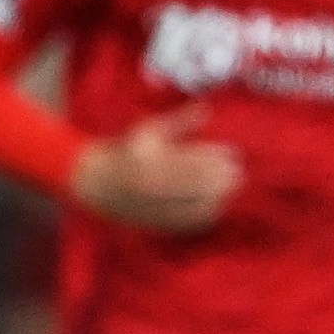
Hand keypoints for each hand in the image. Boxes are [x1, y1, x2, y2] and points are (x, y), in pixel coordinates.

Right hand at [71, 106, 240, 232]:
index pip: (196, 165)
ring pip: (200, 207)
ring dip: (219, 196)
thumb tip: (207, 110)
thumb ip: (179, 121)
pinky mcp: (160, 223)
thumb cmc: (126, 150)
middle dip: (224, 180)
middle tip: (237, 171)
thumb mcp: (149, 129)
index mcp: (152, 163)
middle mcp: (154, 189)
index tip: (233, 154)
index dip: (219, 162)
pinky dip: (208, 212)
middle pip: (202, 188)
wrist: (97, 184)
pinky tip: (215, 201)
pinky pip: (191, 222)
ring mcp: (157, 209)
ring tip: (228, 186)